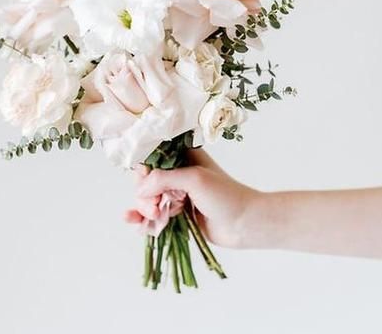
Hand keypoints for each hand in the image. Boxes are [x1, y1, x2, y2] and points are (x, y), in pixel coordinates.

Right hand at [125, 148, 260, 247]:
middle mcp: (176, 173)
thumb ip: (164, 179)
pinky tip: (135, 223)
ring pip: (146, 200)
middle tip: (155, 208)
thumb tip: (140, 189)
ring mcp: (175, 194)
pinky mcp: (175, 214)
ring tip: (156, 219)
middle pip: (145, 181)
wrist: (245, 224)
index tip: (146, 183)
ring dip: (145, 210)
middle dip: (145, 196)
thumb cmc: (226, 196)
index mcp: (181, 157)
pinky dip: (143, 220)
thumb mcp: (194, 179)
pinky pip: (152, 216)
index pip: (151, 158)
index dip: (144, 171)